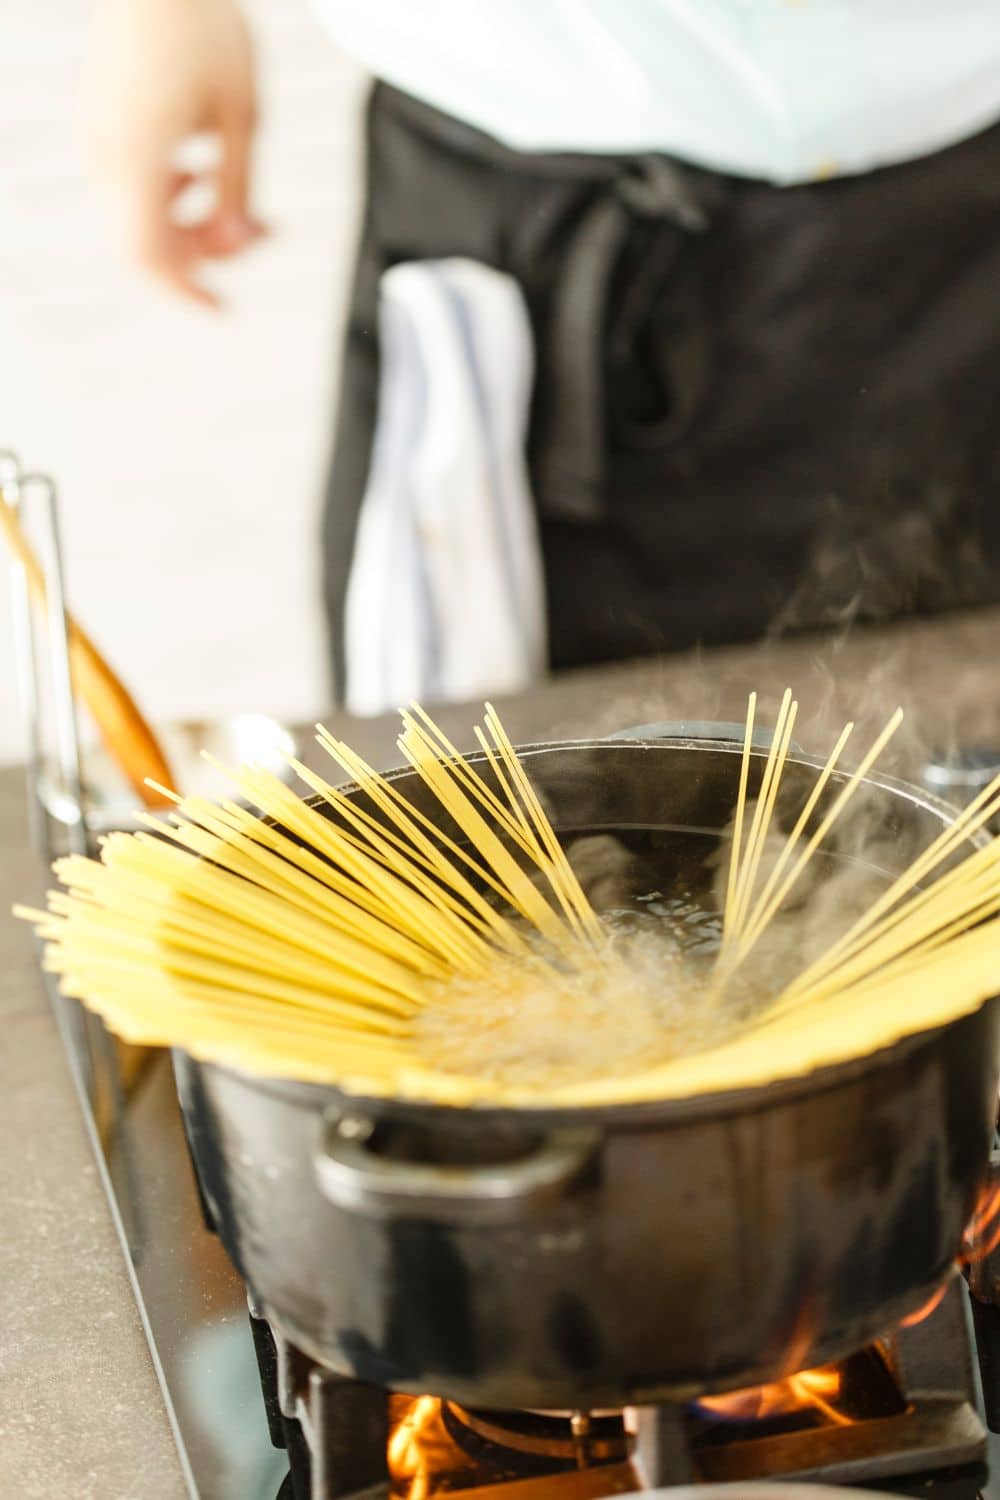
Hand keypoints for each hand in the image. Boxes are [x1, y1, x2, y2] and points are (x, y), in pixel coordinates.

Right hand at [82, 0, 263, 306]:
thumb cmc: (206, 29)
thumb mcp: (242, 118)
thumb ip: (238, 190)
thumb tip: (238, 247)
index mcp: (137, 155)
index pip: (146, 255)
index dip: (184, 292)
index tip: (223, 310)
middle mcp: (106, 153)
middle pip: (147, 242)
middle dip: (206, 251)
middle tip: (263, 232)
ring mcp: (98, 137)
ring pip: (142, 215)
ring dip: (195, 222)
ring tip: (247, 205)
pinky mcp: (103, 122)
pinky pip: (134, 184)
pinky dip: (173, 195)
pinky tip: (206, 168)